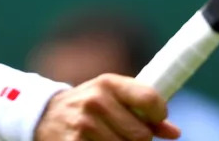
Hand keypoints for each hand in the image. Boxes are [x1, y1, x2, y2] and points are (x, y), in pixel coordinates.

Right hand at [34, 74, 180, 140]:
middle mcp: (96, 101)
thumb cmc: (88, 105)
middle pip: (141, 135)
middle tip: (126, 134)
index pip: (150, 99)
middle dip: (140, 139)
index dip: (159, 114)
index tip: (156, 120)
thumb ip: (143, 110)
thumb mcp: (112, 97)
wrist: (44, 116)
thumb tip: (174, 133)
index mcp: (108, 83)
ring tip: (109, 138)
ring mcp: (84, 125)